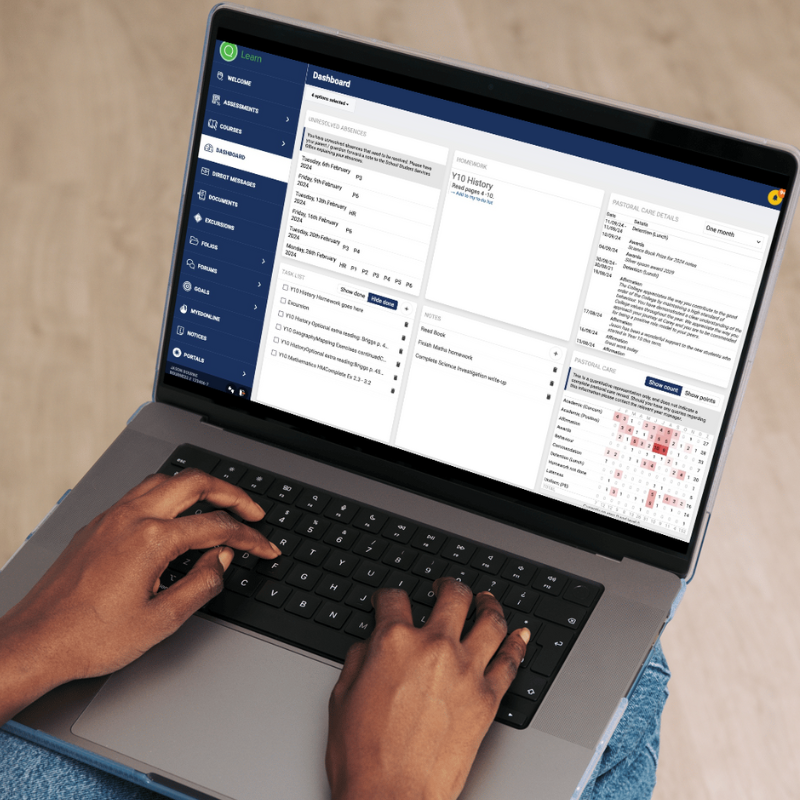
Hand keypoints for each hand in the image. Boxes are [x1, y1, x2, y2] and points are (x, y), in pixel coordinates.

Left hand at [0, 469, 279, 722]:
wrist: (35, 643)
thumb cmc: (88, 638)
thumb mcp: (161, 621)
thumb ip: (202, 584)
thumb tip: (222, 560)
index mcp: (151, 539)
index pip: (216, 527)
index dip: (249, 537)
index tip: (264, 547)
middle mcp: (132, 518)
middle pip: (195, 483)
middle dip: (232, 494)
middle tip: (253, 510)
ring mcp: (112, 517)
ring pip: (166, 480)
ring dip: (199, 487)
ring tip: (219, 504)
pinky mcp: (98, 525)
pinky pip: (142, 493)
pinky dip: (170, 495)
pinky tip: (175, 515)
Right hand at [326, 577, 529, 799]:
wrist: (391, 798)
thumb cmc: (363, 755)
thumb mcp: (342, 696)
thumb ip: (359, 658)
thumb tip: (370, 644)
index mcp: (393, 641)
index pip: (394, 599)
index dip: (388, 596)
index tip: (388, 600)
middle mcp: (434, 647)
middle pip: (452, 595)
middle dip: (447, 584)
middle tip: (444, 586)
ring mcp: (466, 670)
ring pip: (489, 620)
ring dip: (488, 604)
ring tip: (486, 600)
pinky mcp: (487, 698)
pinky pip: (511, 661)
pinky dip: (518, 643)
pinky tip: (519, 635)